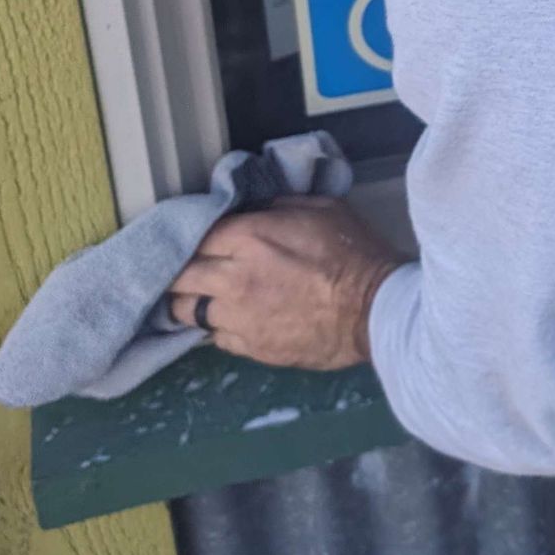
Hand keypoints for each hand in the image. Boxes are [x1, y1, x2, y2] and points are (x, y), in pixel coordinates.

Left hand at [168, 196, 401, 370]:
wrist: (375, 310)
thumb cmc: (354, 254)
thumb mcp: (322, 209)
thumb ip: (277, 207)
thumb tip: (253, 211)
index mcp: (248, 237)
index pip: (194, 235)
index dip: (193, 236)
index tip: (198, 239)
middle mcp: (232, 277)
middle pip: (178, 276)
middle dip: (178, 271)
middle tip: (187, 269)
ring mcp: (237, 316)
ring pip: (186, 311)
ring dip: (190, 301)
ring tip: (201, 297)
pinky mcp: (249, 346)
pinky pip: (215, 337)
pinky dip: (219, 326)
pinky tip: (233, 319)